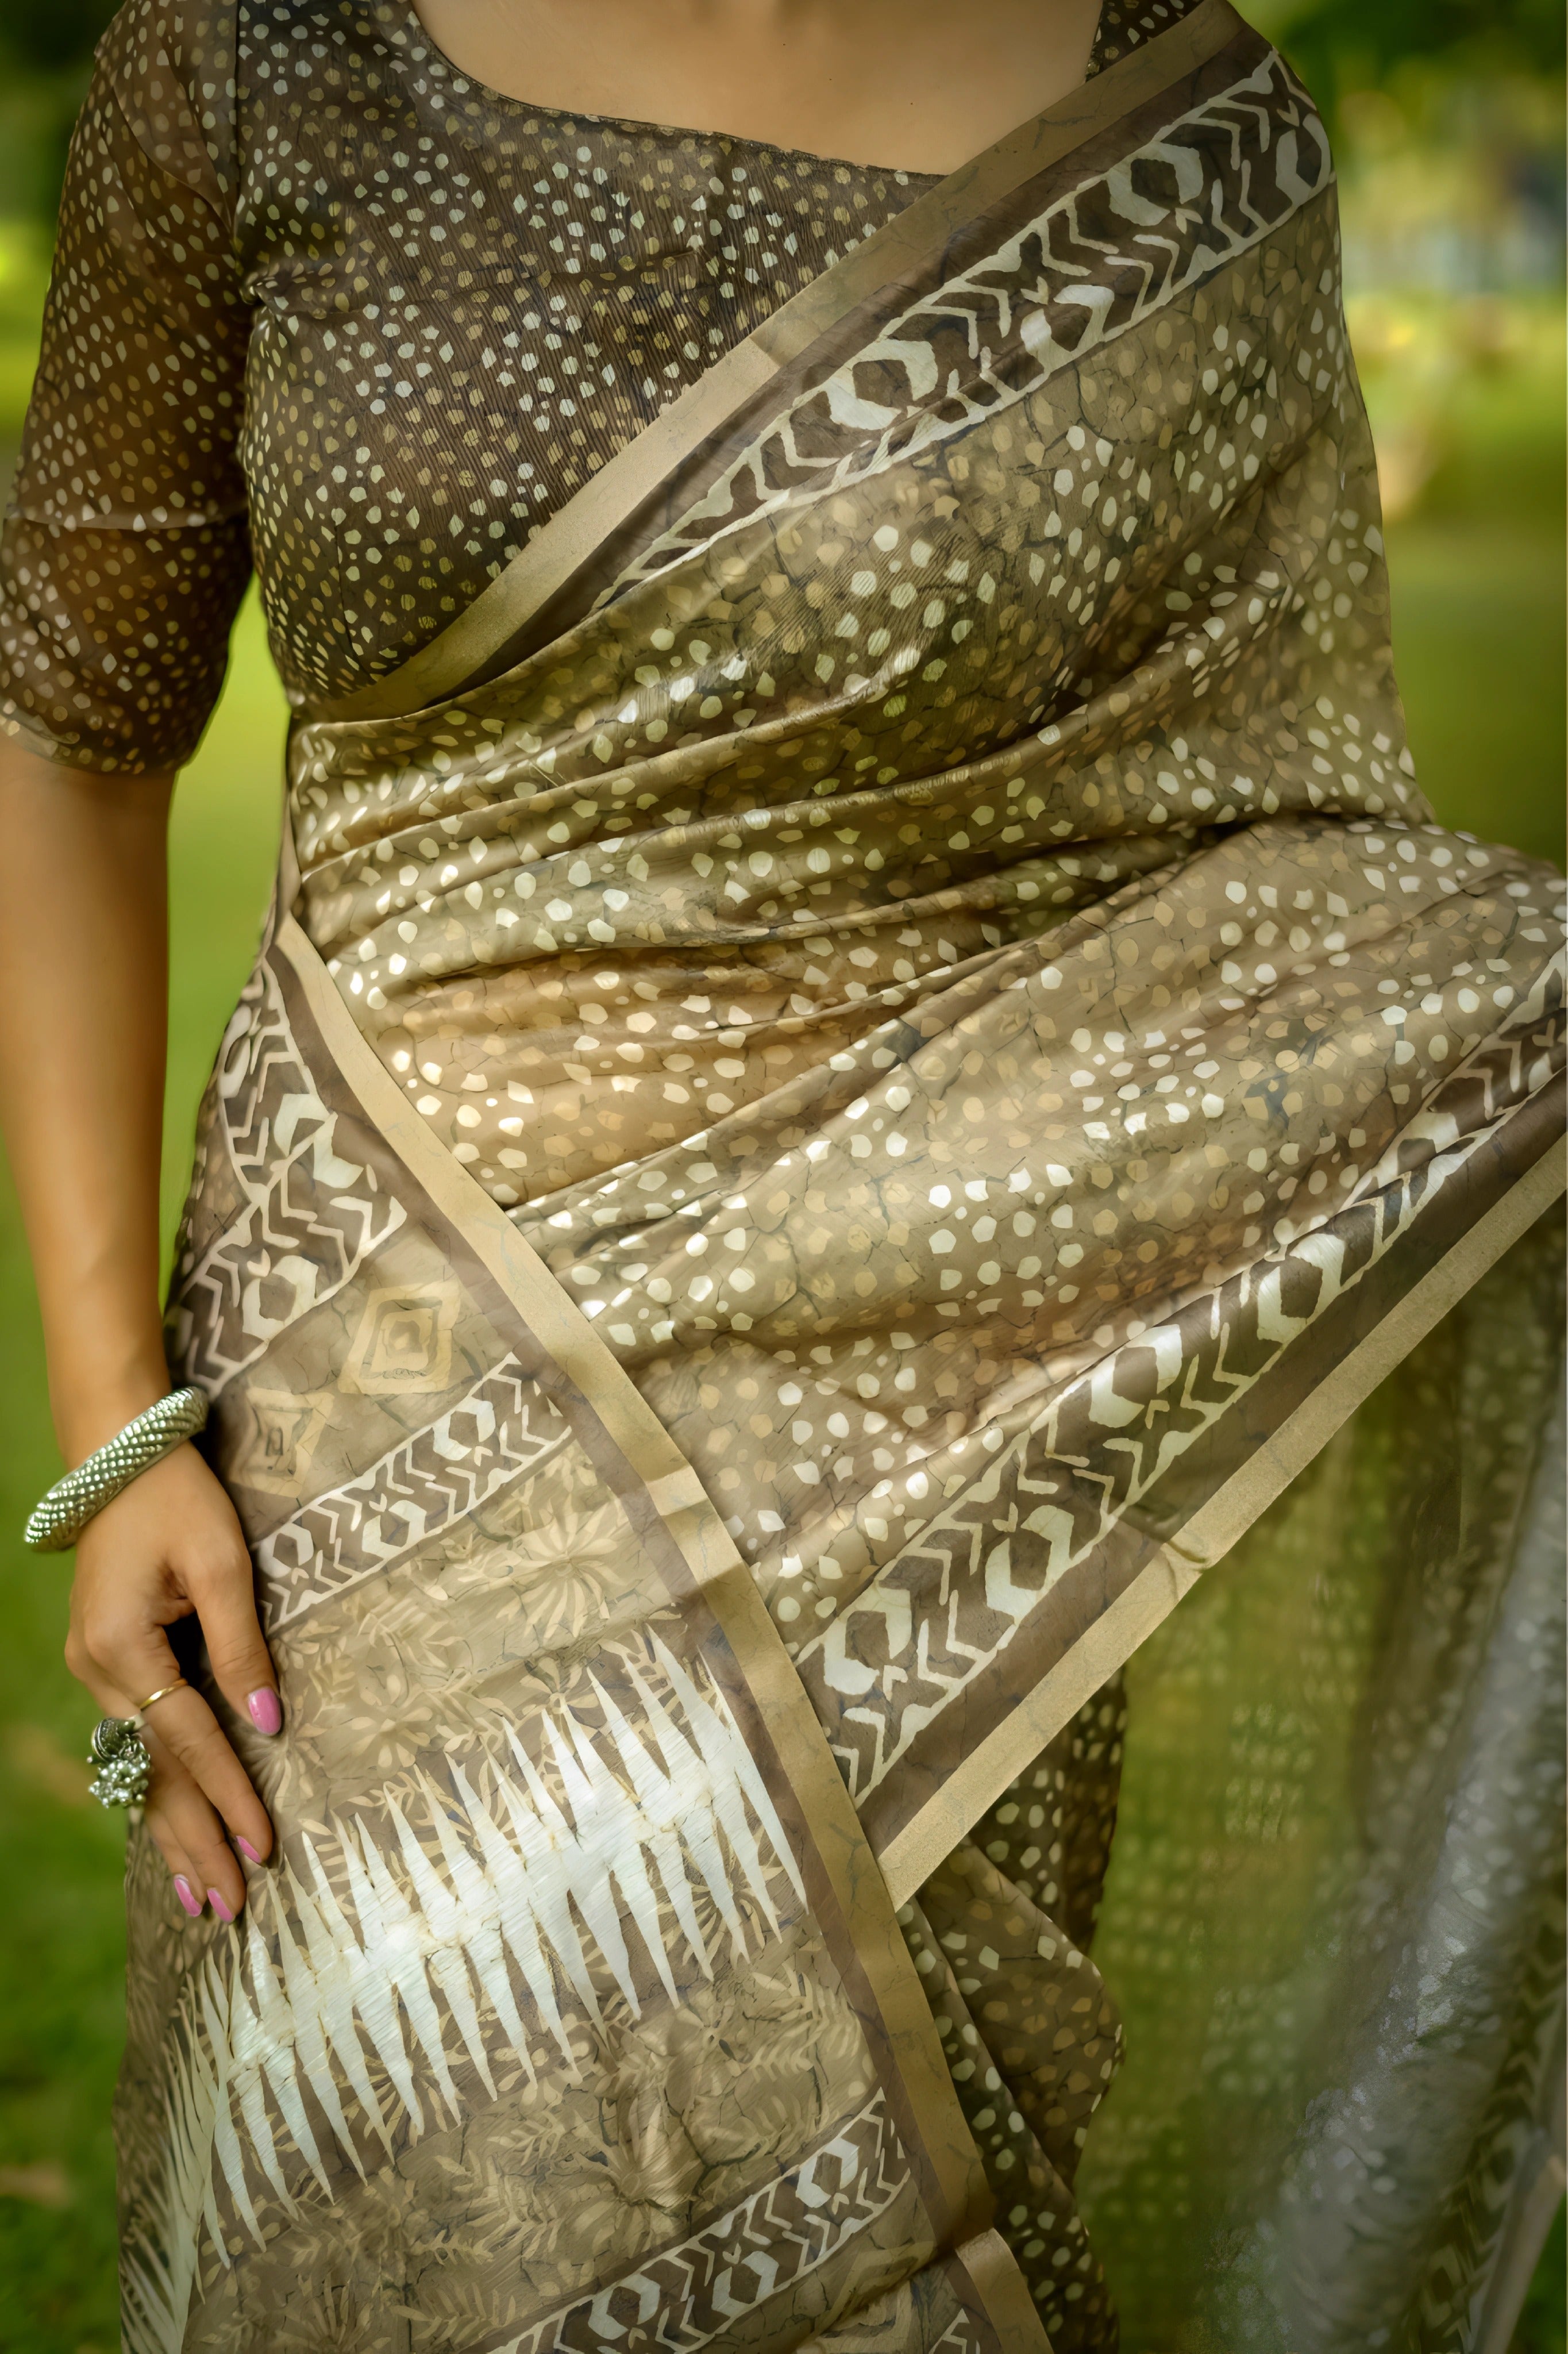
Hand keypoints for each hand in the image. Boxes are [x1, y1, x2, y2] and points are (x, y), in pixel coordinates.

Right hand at [65, 1443, 278, 1920]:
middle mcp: (95, 1668)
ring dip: (170, 1829)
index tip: (263, 1848)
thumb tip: (268, 1722)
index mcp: (120, 1645)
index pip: (187, 1740)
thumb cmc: (179, 1498)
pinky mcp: (105, 1661)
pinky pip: (134, 1741)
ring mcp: (93, 1668)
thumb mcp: (221, 1563)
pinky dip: (156, 1788)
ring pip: (136, 1766)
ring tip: (201, 1893)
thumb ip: (241, 1646)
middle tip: (229, 1907)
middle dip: (192, 1841)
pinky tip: (172, 1830)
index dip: (227, 1796)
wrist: (121, 1455)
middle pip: (151, 1773)